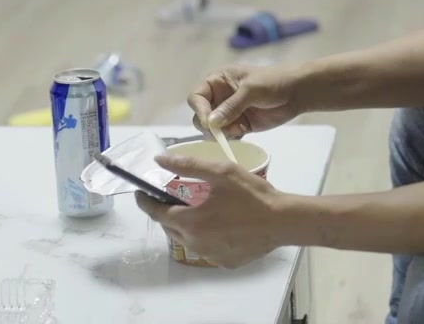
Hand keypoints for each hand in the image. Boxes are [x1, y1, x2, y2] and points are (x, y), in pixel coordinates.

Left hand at [135, 154, 289, 268]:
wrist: (282, 221)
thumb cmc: (252, 195)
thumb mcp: (222, 172)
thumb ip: (189, 165)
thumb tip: (160, 160)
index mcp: (190, 221)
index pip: (156, 213)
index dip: (145, 202)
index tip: (141, 193)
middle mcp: (195, 242)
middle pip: (170, 227)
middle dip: (167, 212)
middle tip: (175, 198)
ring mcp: (209, 256)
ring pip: (187, 240)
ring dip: (186, 226)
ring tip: (200, 211)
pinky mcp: (223, 263)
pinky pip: (206, 249)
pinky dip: (206, 237)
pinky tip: (221, 226)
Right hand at [188, 65, 303, 137]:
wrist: (297, 92)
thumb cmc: (273, 82)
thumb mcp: (251, 90)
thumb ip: (231, 106)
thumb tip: (211, 122)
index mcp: (218, 81)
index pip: (197, 97)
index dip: (199, 110)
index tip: (209, 122)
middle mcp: (220, 98)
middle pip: (201, 116)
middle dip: (209, 126)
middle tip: (222, 132)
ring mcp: (229, 113)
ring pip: (212, 129)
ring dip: (221, 133)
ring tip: (237, 130)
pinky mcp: (240, 125)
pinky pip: (227, 136)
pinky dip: (231, 137)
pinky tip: (243, 132)